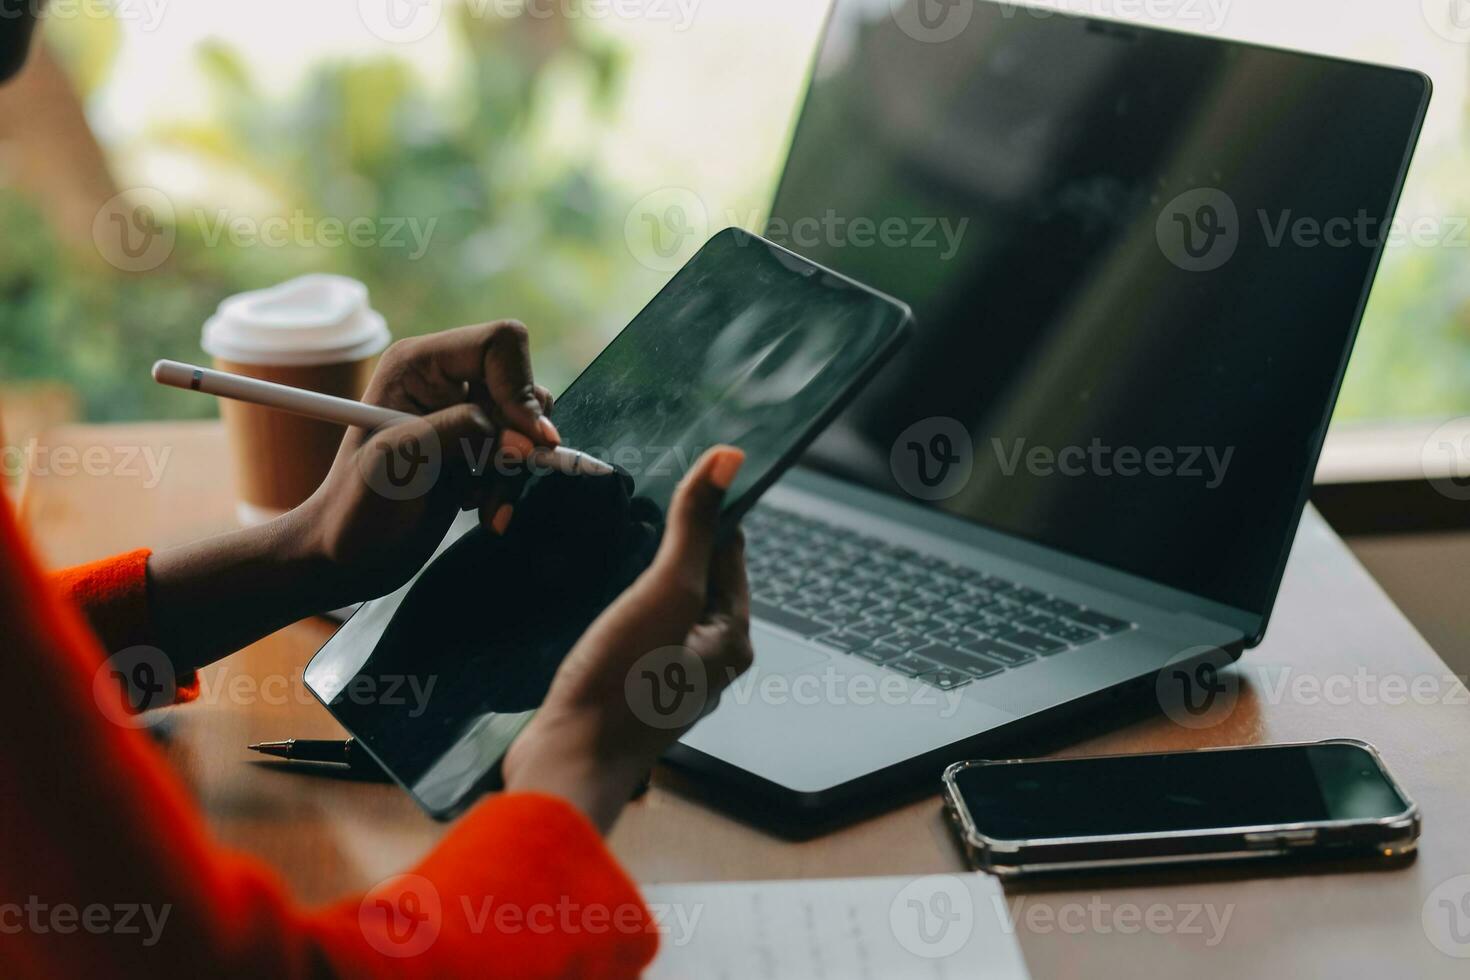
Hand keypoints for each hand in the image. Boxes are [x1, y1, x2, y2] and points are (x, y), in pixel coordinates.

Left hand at [298, 321, 558, 599]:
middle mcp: (445, 380)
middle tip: (500, 478)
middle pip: (522, 386)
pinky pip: (522, 455)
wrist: (350, 557)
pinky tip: (482, 509)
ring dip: (515, 471)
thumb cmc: (355, 508)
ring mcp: (462, 416)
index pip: (498, 344)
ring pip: (528, 425)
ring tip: (483, 506)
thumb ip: (457, 431)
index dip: (520, 387)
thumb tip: (523, 434)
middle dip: (520, 438)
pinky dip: (511, 486)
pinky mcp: (476, 450)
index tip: (529, 440)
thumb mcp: (397, 459)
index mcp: (418, 364)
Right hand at [502, 446, 752, 832]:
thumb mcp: (665, 592)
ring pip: (666, 607)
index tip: (676, 473)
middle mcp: (711, 660)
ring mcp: (671, 679)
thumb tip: (729, 459)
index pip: (731, 552)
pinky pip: (638, 633)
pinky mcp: (633, 690)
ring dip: (644, 575)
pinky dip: (623, 608)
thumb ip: (694, 528)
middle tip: (637, 502)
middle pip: (699, 580)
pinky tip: (595, 595)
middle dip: (674, 543)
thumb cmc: (622, 683)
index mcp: (732, 638)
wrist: (567, 764)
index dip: (708, 511)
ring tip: (612, 542)